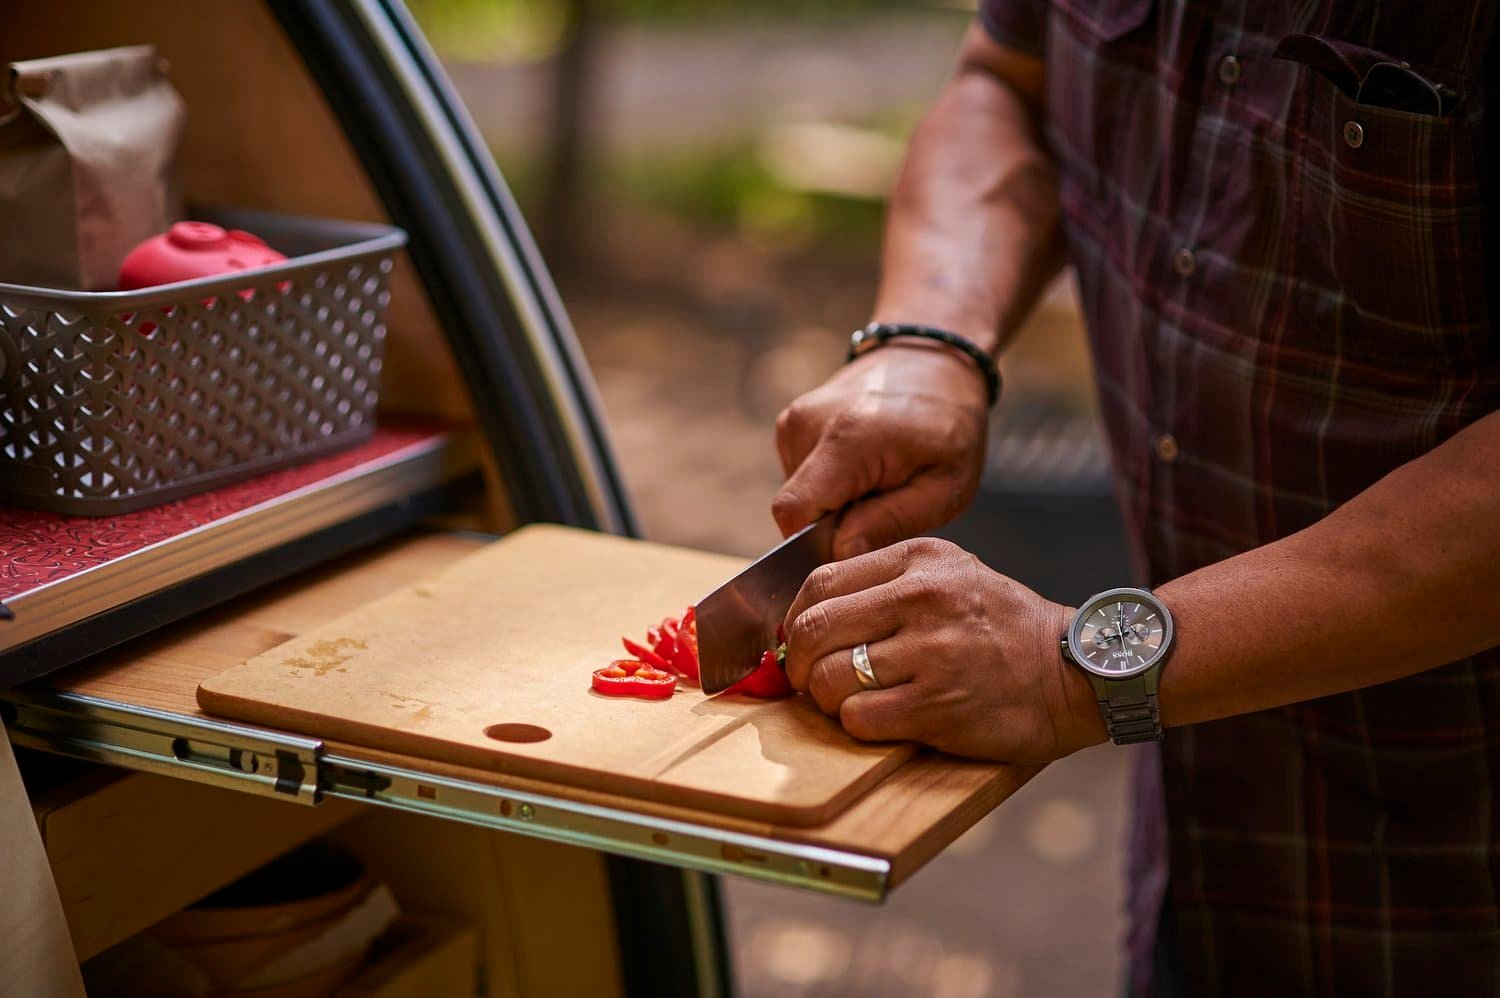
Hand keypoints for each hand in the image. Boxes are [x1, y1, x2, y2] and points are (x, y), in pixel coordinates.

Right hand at [772, 343, 988, 559]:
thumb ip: (890, 523)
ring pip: (799, 497)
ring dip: (833, 505)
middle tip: (882, 507)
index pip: (793, 513)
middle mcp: (808, 425)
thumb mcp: (944, 487)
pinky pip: (801, 478)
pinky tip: (862, 468)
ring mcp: (794, 421)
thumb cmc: (949, 427)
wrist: (933, 363)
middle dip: (833, 525)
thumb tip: (838, 554)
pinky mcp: (791, 424)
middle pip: (797, 510)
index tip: (857, 545)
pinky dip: (829, 486)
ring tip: (877, 483)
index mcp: (847, 439)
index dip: (816, 544)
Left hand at [782, 537, 1104, 762]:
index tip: (802, 642)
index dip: (796, 620)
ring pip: (830, 679)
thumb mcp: (952, 575)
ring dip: (828, 700)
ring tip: (850, 702)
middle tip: (811, 681)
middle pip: (815, 630)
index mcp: (919, 560)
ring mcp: (931, 654)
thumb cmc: (1005, 628)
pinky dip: (857, 725)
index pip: (820, 583)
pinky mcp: (938, 707)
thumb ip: (887, 583)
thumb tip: (809, 617)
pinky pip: (858, 719)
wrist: (1076, 672)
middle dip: (801, 665)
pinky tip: (882, 720)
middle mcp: (922, 599)